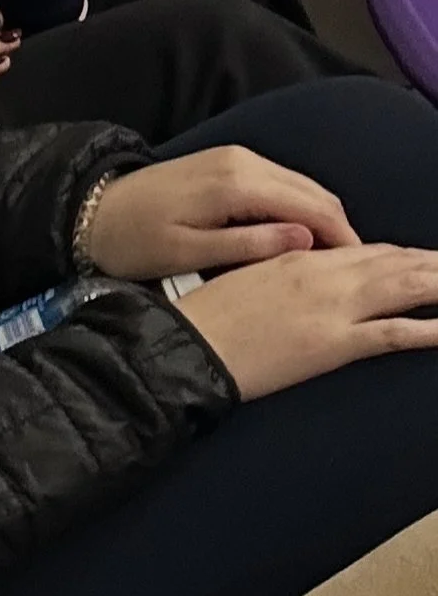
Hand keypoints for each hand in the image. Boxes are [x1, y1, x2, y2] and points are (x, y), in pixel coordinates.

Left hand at [82, 146, 356, 279]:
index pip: (311, 206)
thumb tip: (303, 242)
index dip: (341, 237)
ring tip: (329, 258)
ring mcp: (236, 157)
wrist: (91, 211)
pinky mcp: (228, 161)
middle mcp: (243, 161)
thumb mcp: (187, 254)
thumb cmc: (131, 241)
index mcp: (236, 184)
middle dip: (337, 227)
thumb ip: (248, 246)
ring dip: (320, 216)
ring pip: (300, 185)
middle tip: (349, 269)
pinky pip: (280, 181)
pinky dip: (298, 205)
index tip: (354, 270)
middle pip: (313, 191)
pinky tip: (299, 235)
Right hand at [177, 244, 437, 398]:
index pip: (367, 250)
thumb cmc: (203, 317)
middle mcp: (326, 274)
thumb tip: (307, 267)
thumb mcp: (244, 278)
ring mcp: (334, 308)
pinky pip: (395, 332)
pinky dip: (431, 328)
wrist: (183, 345)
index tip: (425, 260)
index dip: (404, 256)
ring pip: (406, 286)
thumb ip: (282, 268)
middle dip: (435, 265)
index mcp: (300, 255)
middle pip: (397, 262)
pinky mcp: (335, 344)